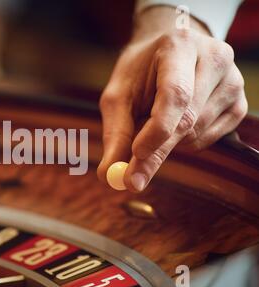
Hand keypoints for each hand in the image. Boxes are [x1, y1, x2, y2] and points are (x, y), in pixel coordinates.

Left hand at [97, 6, 247, 191]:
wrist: (169, 52)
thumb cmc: (140, 73)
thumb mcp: (120, 94)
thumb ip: (116, 133)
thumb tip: (108, 176)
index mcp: (180, 46)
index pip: (175, 94)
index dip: (157, 130)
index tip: (135, 156)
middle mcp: (214, 59)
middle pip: (188, 118)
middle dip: (156, 152)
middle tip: (131, 179)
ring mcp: (232, 82)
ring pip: (197, 133)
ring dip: (167, 143)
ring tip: (151, 126)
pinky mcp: (238, 104)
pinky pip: (208, 139)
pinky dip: (185, 143)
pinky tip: (174, 125)